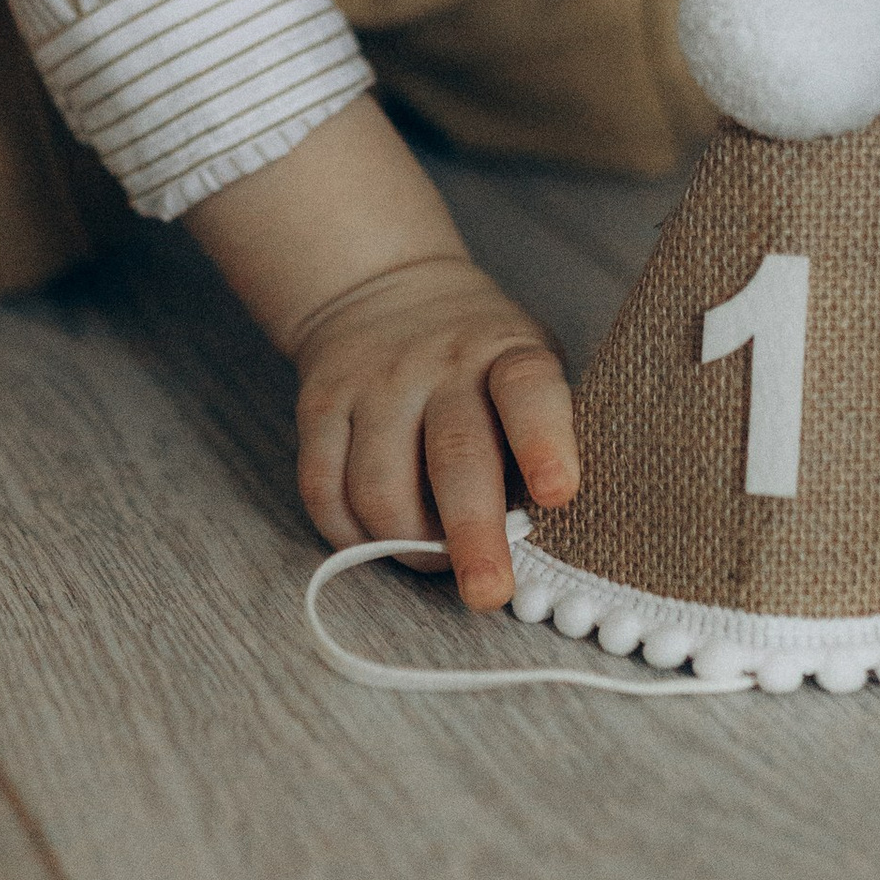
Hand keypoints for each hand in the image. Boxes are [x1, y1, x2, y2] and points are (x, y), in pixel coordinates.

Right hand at [186, 94, 579, 606]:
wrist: (383, 288)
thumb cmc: (480, 360)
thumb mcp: (527, 368)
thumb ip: (540, 438)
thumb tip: (552, 536)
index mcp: (507, 355)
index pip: (529, 392)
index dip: (544, 442)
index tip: (558, 494)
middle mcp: (439, 364)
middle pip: (454, 456)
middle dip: (472, 533)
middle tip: (488, 591)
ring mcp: (374, 384)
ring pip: (378, 487)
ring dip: (407, 544)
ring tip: (433, 558)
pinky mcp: (321, 405)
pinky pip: (323, 489)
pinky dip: (350, 534)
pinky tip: (376, 539)